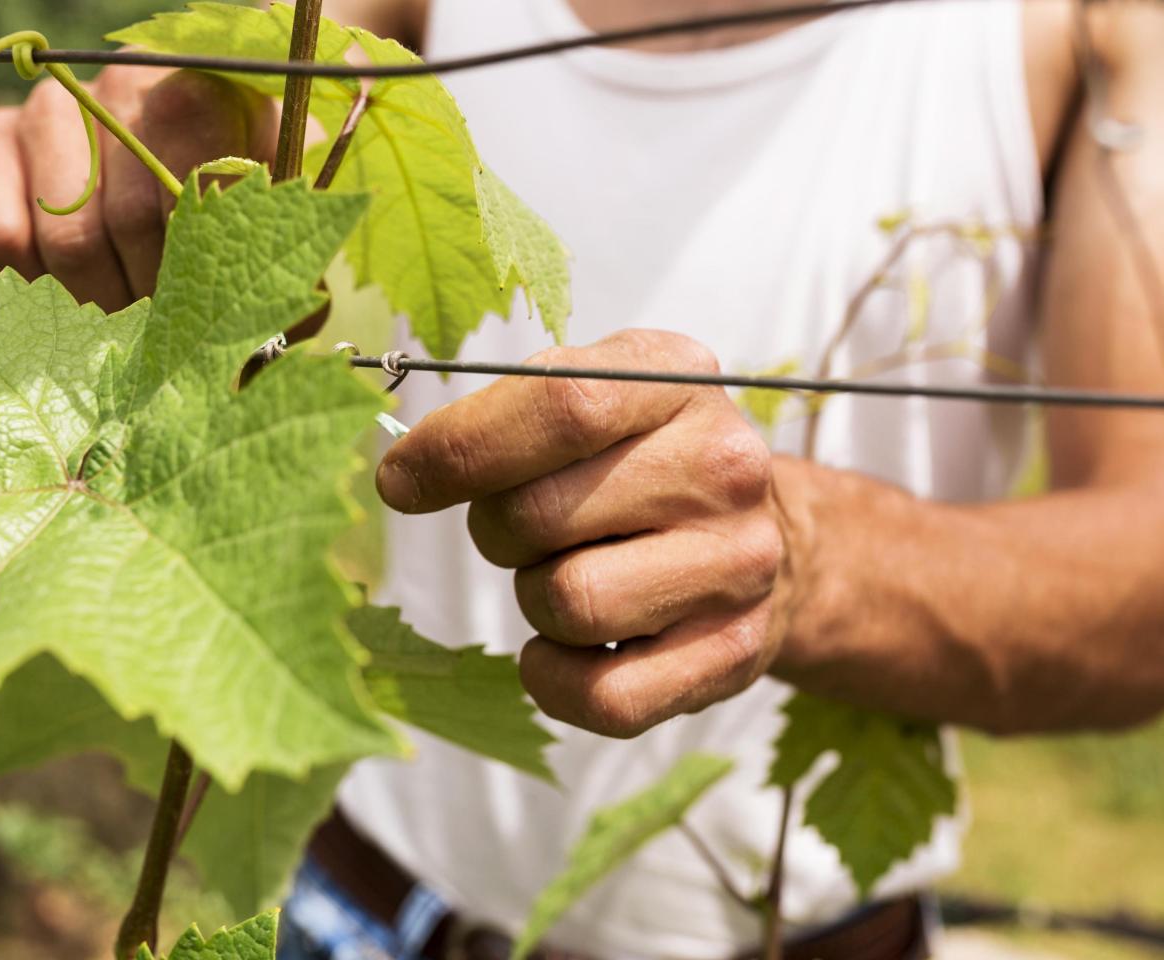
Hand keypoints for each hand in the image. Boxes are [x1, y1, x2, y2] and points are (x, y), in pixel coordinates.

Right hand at [0, 65, 276, 310]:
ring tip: (120, 329)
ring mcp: (53, 108)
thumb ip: (286, 267)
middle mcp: (127, 82)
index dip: (194, 269)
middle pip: (131, 221)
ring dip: (98, 306)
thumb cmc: (233, 208)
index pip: (194, 185)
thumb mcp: (275, 228)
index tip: (203, 316)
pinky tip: (62, 304)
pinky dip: (31, 292)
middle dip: (151, 301)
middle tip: (162, 338)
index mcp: (211, 90)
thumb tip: (278, 329)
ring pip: (67, 237)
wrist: (159, 165)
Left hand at [377, 330, 794, 737]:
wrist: (763, 539)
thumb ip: (505, 414)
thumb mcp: (593, 397)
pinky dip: (557, 679)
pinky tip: (569, 647)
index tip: (400, 480)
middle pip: (539, 515)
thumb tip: (405, 475)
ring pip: (569, 604)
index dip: (459, 449)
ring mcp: (736, 565)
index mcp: (676, 379)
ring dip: (535, 598)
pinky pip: (604, 697)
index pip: (559, 405)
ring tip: (568, 574)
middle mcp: (724, 467)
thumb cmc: (641, 461)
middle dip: (497, 530)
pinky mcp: (733, 654)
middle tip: (523, 530)